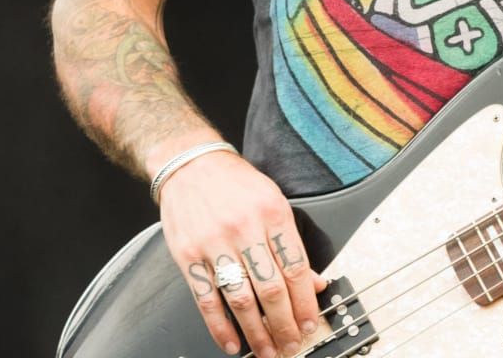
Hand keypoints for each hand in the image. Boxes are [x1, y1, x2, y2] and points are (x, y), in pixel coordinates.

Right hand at [159, 148, 326, 357]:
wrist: (191, 163)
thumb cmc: (235, 183)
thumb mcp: (273, 200)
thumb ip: (291, 243)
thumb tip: (314, 282)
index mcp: (272, 212)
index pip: (295, 267)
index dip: (305, 302)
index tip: (310, 323)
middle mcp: (244, 228)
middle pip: (271, 288)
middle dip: (284, 325)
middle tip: (292, 345)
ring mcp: (214, 244)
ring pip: (241, 300)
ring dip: (256, 333)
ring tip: (267, 351)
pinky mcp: (188, 256)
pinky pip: (206, 300)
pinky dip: (220, 328)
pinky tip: (232, 343)